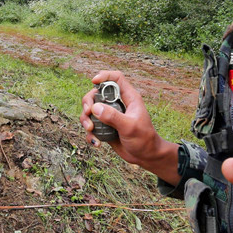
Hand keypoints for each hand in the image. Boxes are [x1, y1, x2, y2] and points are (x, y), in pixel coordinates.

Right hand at [80, 70, 178, 184]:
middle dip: (88, 101)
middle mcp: (118, 104)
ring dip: (85, 119)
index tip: (94, 82)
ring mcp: (111, 116)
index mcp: (129, 98)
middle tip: (87, 112)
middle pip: (97, 94)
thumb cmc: (144, 139)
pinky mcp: (106, 128)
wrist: (146, 156)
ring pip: (91, 110)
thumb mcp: (130, 127)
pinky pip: (92, 126)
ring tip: (90, 130)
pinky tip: (96, 143)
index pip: (116, 78)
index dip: (104, 76)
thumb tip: (95, 108)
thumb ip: (113, 117)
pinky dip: (90, 134)